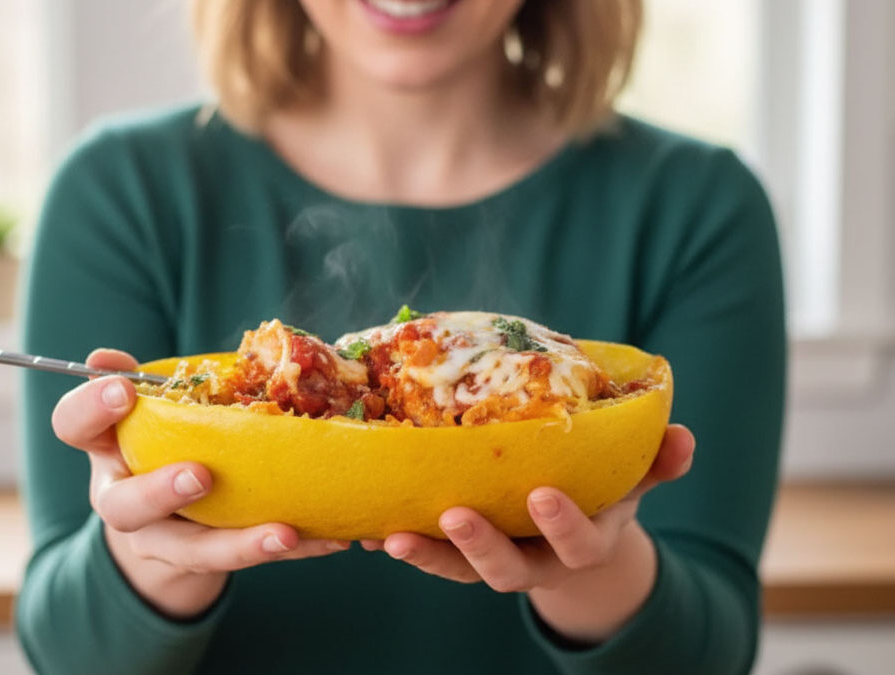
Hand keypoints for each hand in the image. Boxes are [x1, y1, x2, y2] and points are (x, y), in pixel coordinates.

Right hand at [51, 348, 349, 618]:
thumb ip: (143, 385)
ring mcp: (162, 540)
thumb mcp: (151, 413)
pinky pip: (250, 559)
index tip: (123, 389)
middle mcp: (124, 500)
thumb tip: (103, 356)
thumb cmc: (163, 446)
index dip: (90, 408)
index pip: (73, 426)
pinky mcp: (207, 564)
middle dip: (158, 492)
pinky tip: (330, 540)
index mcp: (107, 449)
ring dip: (237, 544)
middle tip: (200, 475)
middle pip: (123, 507)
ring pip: (190, 551)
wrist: (166, 530)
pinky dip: (294, 549)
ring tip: (283, 533)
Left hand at [361, 424, 694, 641]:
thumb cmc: (603, 491)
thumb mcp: (633, 478)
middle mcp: (539, 562)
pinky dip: (403, 545)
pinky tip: (369, 528)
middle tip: (456, 514)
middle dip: (483, 546)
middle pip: (510, 571)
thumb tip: (684, 437)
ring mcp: (498, 562)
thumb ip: (657, 462)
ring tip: (391, 536)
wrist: (572, 533)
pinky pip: (431, 557)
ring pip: (461, 571)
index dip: (562, 525)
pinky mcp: (461, 555)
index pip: (579, 542)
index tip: (541, 495)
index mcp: (584, 541)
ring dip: (428, 554)